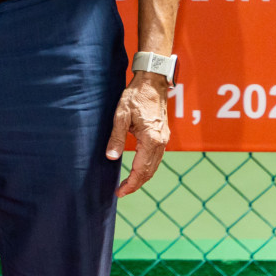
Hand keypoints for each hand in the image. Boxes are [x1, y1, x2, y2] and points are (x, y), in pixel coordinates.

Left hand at [107, 72, 171, 195]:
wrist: (153, 82)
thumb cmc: (135, 96)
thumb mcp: (120, 115)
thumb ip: (116, 138)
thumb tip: (111, 157)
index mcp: (151, 139)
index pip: (141, 169)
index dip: (131, 183)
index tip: (120, 192)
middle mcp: (161, 142)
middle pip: (150, 171)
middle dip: (136, 184)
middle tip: (121, 192)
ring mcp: (164, 139)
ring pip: (154, 166)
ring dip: (142, 177)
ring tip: (128, 184)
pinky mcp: (163, 135)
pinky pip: (157, 157)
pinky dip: (148, 167)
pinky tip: (138, 169)